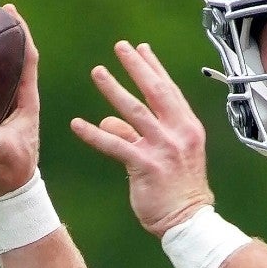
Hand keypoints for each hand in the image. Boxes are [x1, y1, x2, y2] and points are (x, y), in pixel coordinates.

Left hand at [73, 41, 213, 236]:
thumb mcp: (166, 157)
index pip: (169, 90)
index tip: (141, 48)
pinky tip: (78, 124)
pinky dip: (95, 134)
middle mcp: (178, 133)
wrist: (189, 221)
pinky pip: (116, 145)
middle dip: (137, 66)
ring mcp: (164, 148)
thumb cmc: (179, 191)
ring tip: (98, 72)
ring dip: (114, 89)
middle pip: (155, 92)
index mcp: (187, 128)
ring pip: (135, 112)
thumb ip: (138, 135)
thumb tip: (109, 121)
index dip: (154, 67)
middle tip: (120, 46)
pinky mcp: (146, 166)